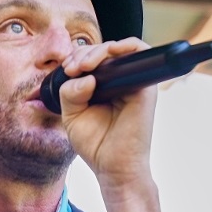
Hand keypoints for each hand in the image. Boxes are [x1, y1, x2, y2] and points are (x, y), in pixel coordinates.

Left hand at [57, 37, 155, 190]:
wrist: (113, 167)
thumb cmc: (96, 144)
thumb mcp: (72, 115)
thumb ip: (70, 92)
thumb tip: (85, 76)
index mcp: (104, 87)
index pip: (93, 59)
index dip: (77, 57)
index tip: (66, 69)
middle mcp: (121, 82)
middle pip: (104, 51)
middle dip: (83, 53)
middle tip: (72, 68)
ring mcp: (134, 82)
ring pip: (119, 49)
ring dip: (98, 51)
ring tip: (82, 66)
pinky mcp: (145, 86)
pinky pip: (141, 52)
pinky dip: (125, 45)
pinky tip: (107, 54)